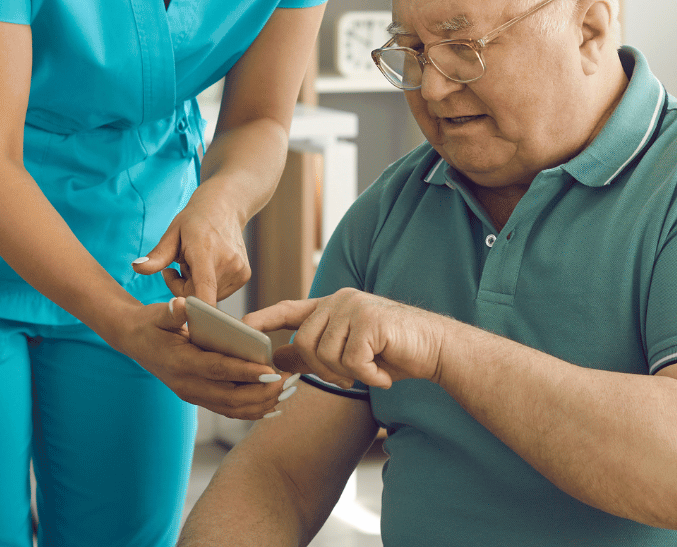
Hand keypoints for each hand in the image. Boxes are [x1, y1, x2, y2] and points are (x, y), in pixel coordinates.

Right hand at [109, 298, 285, 419]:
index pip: (218, 370)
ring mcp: (193, 395)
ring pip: (232, 408)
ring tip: (288, 393)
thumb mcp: (159, 314)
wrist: (135, 341)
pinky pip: (228, 410)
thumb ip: (172, 312)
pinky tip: (273, 406)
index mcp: (181, 363)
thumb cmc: (152, 324)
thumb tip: (181, 305)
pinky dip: (252, 411)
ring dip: (261, 404)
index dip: (245, 372)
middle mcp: (187, 385)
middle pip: (230, 397)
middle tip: (288, 383)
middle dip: (262, 393)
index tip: (271, 372)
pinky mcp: (199, 398)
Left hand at [131, 191, 249, 305]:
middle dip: (183, 288)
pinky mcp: (244, 276)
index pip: (204, 289)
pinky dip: (209, 285)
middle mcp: (228, 263)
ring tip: (195, 264)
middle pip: (198, 296)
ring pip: (208, 296)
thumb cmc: (194, 221)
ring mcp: (239, 270)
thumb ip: (157, 256)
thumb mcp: (172, 234)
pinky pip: (219, 292)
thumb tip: (136, 267)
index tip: (185, 317)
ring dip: (196, 286)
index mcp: (206, 251)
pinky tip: (207, 267)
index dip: (195, 308)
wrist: (224, 208)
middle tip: (179, 267)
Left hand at [244, 289, 449, 389]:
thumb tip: (279, 356)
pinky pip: (351, 360)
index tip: (240, 327)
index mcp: (332, 305)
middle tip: (353, 377)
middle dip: (325, 370)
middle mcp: (340, 300)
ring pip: (325, 354)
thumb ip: (315, 352)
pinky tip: (383, 371)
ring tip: (372, 370)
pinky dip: (367, 375)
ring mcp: (355, 307)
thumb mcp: (348, 354)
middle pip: (305, 343)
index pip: (289, 309)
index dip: (264, 318)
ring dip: (348, 373)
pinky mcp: (370, 320)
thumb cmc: (394, 352)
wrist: (436, 349)